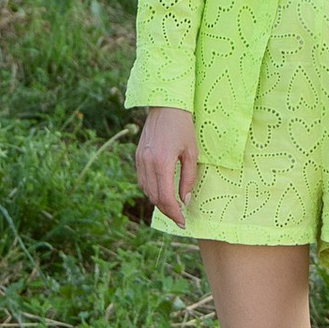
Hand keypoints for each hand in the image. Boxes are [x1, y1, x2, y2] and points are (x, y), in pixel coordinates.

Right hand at [133, 105, 198, 226]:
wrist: (166, 105)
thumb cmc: (182, 127)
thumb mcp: (191, 152)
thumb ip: (188, 178)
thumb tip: (185, 200)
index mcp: (162, 163)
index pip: (165, 198)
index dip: (174, 213)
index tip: (182, 221)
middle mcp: (147, 163)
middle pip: (154, 197)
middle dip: (167, 210)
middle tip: (179, 217)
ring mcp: (140, 160)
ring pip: (146, 191)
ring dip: (158, 201)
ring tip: (172, 206)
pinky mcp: (137, 157)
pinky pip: (141, 180)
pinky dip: (151, 190)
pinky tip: (162, 191)